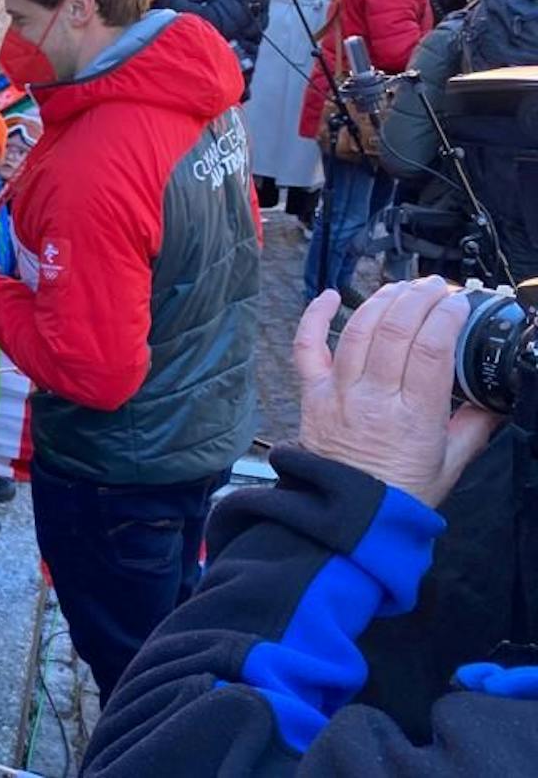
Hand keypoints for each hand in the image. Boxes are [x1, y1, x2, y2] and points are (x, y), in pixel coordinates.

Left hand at [294, 279, 499, 506]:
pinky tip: (329, 295)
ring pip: (357, 331)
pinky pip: (306, 347)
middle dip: (418, 298)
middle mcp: (374, 399)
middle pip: (395, 331)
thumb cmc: (399, 492)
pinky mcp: (312, 394)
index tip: (459, 302)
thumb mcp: (451, 463)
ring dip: (381, 300)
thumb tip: (496, 398)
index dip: (446, 316)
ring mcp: (338, 393)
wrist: (348, 515)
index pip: (431, 350)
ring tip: (402, 288)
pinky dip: (314, 317)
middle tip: (435, 287)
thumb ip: (475, 426)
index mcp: (415, 417)